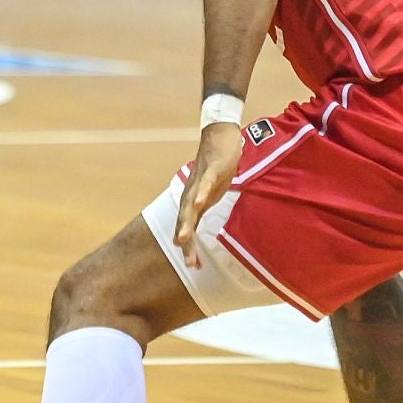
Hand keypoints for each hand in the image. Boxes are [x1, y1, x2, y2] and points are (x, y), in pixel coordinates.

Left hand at [172, 122, 243, 268]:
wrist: (219, 136)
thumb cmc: (216, 166)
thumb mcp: (211, 192)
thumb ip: (206, 207)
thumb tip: (205, 222)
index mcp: (195, 201)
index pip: (190, 228)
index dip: (191, 247)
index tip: (195, 266)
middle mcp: (193, 194)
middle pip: (187, 222)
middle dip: (187, 243)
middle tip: (189, 262)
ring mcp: (200, 182)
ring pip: (191, 205)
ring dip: (187, 222)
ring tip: (183, 239)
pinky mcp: (211, 169)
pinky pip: (205, 183)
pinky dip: (202, 194)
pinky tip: (200, 203)